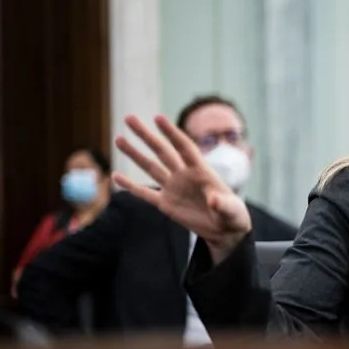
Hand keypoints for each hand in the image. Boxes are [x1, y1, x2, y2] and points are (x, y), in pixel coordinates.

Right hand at [112, 115, 251, 263]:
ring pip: (150, 167)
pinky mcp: (166, 204)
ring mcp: (173, 188)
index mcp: (201, 171)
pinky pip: (145, 193)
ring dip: (134, 154)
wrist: (225, 230)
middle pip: (162, 151)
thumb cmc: (232, 215)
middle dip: (146, 135)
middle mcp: (184, 175)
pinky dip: (131, 186)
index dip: (172, 133)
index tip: (158, 118)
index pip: (184, 147)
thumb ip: (222, 204)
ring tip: (118, 139)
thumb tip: (214, 200)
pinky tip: (115, 176)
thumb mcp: (231, 210)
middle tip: (129, 118)